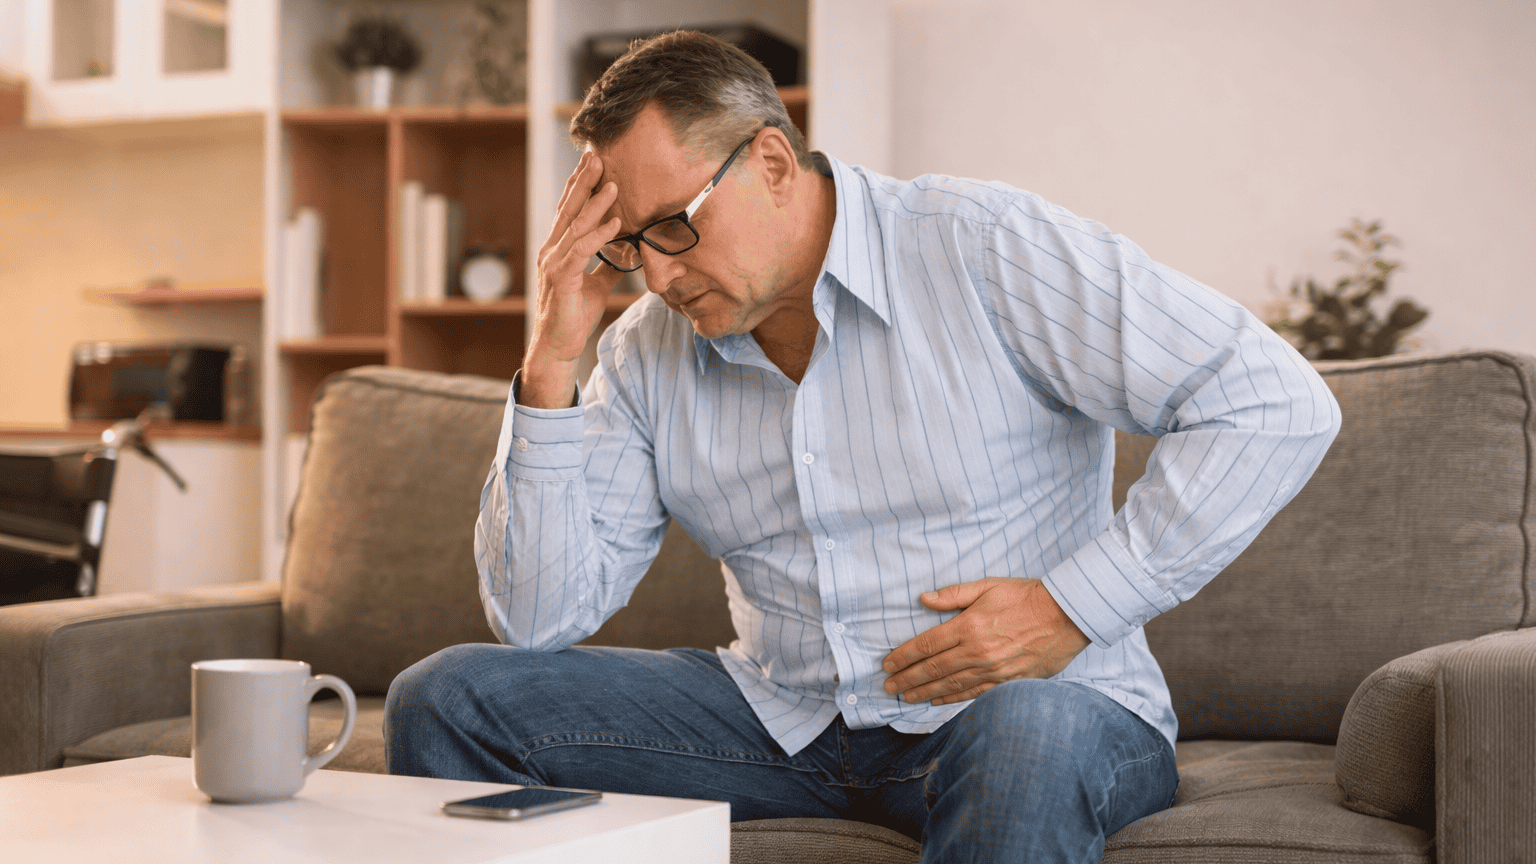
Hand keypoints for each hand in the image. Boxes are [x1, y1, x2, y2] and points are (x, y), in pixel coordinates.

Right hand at [521, 151, 625, 407]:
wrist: (558, 347)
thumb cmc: (574, 315)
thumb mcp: (598, 285)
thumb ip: (610, 266)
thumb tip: (629, 250)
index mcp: (560, 248)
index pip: (570, 210)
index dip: (581, 185)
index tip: (594, 162)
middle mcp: (553, 250)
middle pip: (569, 209)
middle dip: (584, 181)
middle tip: (597, 154)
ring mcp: (554, 264)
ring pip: (576, 226)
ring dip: (596, 203)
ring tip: (613, 183)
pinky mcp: (561, 280)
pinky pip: (582, 252)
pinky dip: (599, 235)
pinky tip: (616, 223)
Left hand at [882, 577, 1090, 705]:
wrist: (1068, 615)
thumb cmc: (1028, 596)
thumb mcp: (989, 585)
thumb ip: (954, 594)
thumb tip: (924, 598)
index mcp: (969, 625)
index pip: (927, 644)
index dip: (903, 656)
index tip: (887, 664)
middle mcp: (978, 650)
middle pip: (934, 669)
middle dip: (907, 678)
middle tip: (888, 686)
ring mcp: (993, 669)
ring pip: (951, 685)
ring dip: (925, 692)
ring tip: (905, 696)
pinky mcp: (1008, 681)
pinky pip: (974, 694)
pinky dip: (953, 700)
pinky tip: (937, 702)